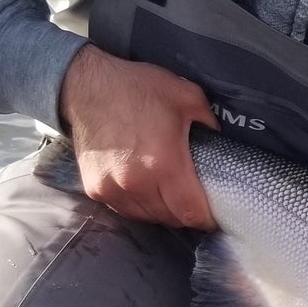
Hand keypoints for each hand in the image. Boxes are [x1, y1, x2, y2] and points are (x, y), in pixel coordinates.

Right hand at [58, 43, 217, 227]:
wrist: (87, 87)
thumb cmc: (138, 89)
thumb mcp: (187, 96)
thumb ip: (210, 123)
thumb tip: (221, 140)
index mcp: (164, 164)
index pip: (191, 213)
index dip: (206, 217)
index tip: (213, 212)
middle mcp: (137, 184)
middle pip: (171, 219)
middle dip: (185, 213)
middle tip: (192, 196)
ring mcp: (113, 189)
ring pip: (148, 217)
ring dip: (162, 210)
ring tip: (168, 191)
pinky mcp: (95, 190)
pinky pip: (126, 210)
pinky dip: (139, 204)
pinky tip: (145, 186)